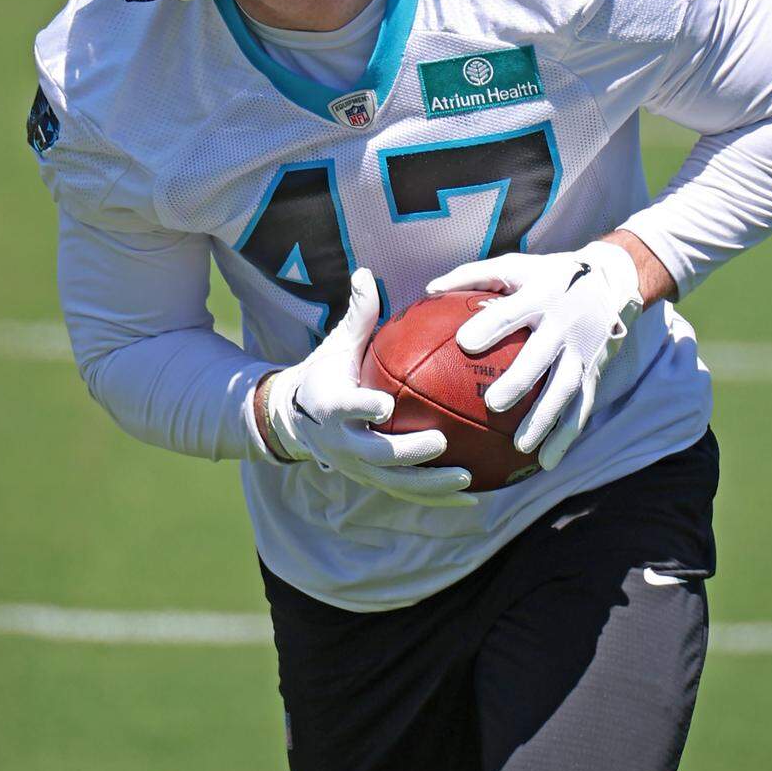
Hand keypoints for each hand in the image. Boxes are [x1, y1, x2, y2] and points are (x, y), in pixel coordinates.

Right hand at [261, 268, 473, 508]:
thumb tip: (365, 272)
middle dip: (407, 452)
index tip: (385, 406)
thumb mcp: (338, 346)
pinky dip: (439, 497)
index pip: (345, 408)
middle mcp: (342, 442)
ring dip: (431, 484)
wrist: (296, 420)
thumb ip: (358, 316)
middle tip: (440, 442)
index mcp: (330, 405)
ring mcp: (357, 467)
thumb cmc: (327, 374)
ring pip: (395, 483)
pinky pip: (408, 492)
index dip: (362, 409)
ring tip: (468, 479)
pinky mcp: (372, 481)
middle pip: (375, 453)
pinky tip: (475, 497)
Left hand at [426, 242, 642, 471]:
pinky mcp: (593, 373)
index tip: (465, 343)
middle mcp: (564, 324)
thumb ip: (470, 276)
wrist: (608, 283)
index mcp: (540, 295)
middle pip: (542, 355)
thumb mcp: (512, 267)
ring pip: (566, 389)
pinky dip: (565, 437)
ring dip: (546, 419)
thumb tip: (428, 290)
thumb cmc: (544, 276)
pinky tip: (545, 463)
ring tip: (521, 447)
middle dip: (521, 380)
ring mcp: (582, 352)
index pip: (513, 311)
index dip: (492, 325)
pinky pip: (581, 408)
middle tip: (493, 404)